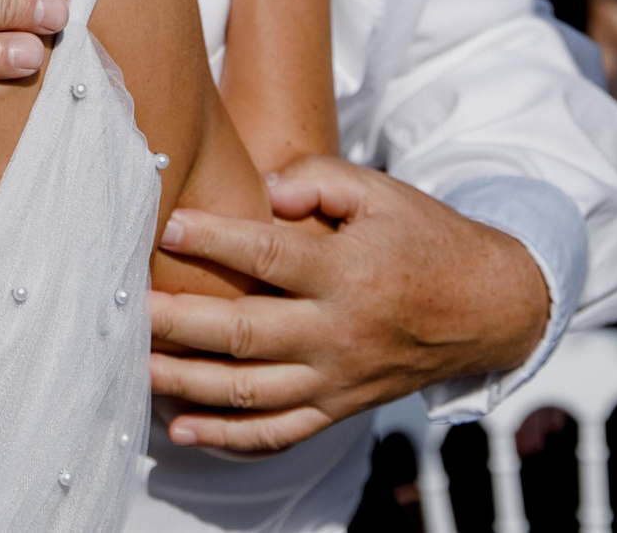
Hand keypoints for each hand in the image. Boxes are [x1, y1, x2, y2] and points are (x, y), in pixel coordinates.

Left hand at [147, 155, 549, 451]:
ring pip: (250, 391)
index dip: (216, 240)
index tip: (168, 227)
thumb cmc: (424, 239)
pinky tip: (180, 428)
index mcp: (349, 272)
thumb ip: (321, 178)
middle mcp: (339, 332)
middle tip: (130, 308)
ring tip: (137, 364)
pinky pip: (278, 433)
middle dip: (180, 322)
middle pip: (245, 333)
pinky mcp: (338, 406)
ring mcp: (337, 377)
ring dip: (188, 382)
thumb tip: (268, 189)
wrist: (486, 307)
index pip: (270, 258)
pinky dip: (227, 437)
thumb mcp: (382, 192)